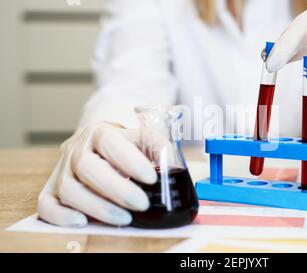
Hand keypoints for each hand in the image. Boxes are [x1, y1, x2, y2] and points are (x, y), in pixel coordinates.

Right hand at [37, 122, 158, 226]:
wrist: (98, 144)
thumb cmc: (124, 146)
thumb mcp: (142, 139)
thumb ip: (158, 147)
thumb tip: (173, 166)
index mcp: (99, 132)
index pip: (109, 141)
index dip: (128, 160)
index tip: (151, 178)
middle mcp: (76, 149)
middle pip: (86, 167)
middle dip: (116, 189)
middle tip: (141, 204)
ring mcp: (61, 170)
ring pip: (68, 189)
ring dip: (97, 207)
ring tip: (124, 218)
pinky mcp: (51, 190)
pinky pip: (46, 205)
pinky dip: (61, 216)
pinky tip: (83, 221)